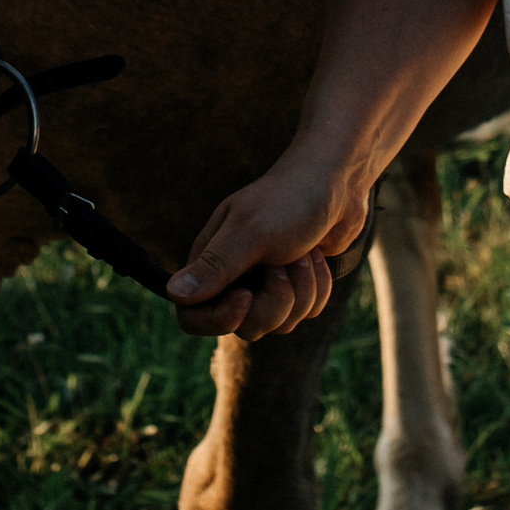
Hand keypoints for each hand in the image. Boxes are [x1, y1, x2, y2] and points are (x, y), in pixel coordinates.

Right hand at [166, 147, 371, 338]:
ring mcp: (266, 283)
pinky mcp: (296, 285)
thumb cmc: (289, 199)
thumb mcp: (250, 232)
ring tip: (304, 253)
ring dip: (302, 290)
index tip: (247, 297)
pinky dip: (318, 287)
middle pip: (245, 327)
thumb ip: (214, 266)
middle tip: (285, 263)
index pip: (192, 317)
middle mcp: (234, 277)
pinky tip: (317, 257)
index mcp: (210, 261)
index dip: (219, 319)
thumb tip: (173, 293)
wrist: (336, 181)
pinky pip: (306, 312)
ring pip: (280, 323)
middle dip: (274, 301)